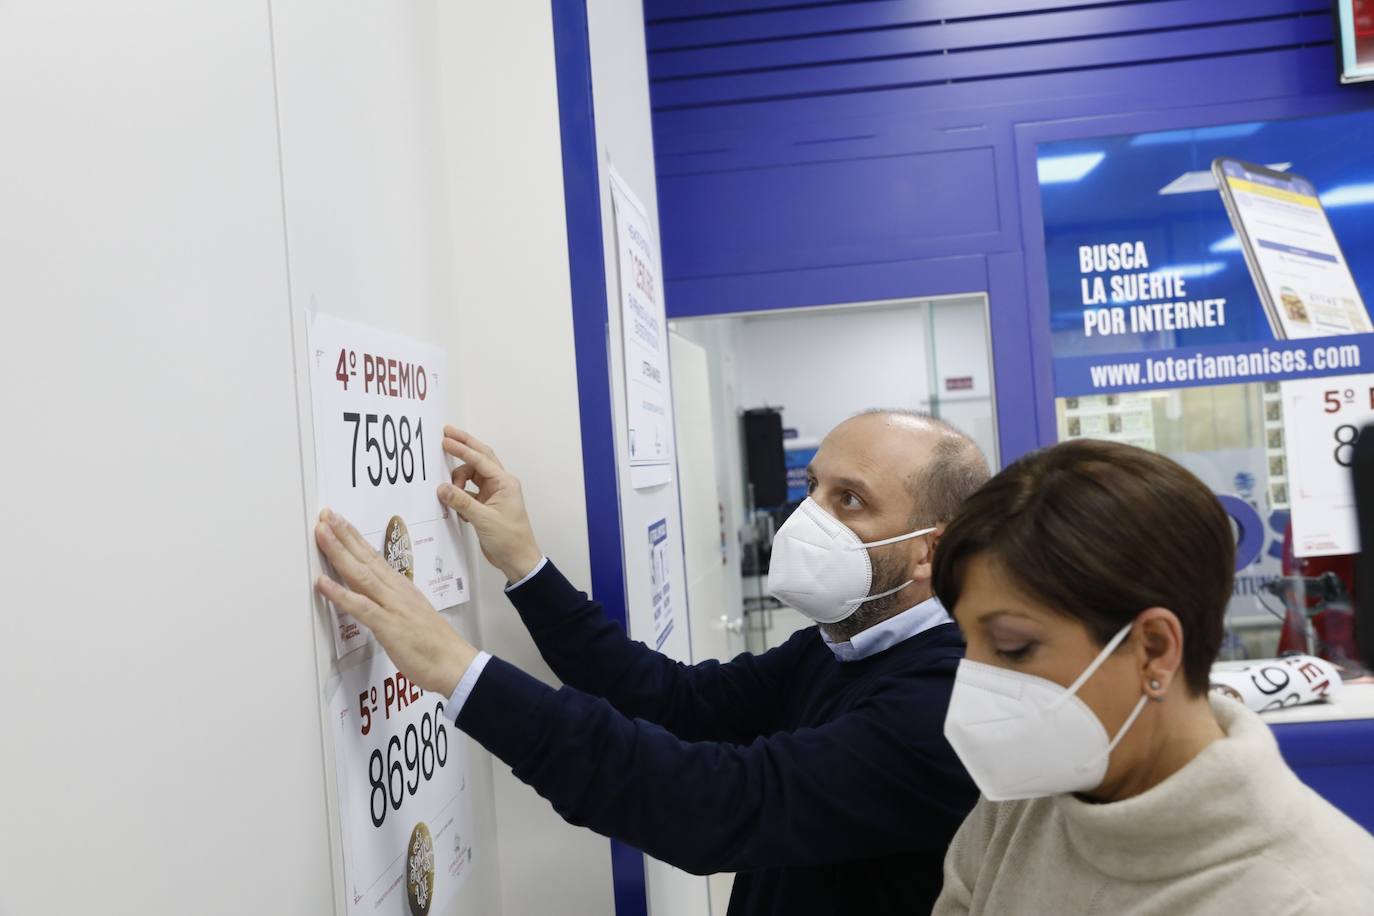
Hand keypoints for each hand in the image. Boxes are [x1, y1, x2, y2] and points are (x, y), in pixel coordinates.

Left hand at [314, 509, 477, 696]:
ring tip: (322, 534)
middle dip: (344, 535)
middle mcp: (396, 591)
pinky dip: (340, 594)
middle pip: (366, 558)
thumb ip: (392, 602)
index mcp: (401, 587)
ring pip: (361, 574)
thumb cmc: (435, 643)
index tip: (339, 522)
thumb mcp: (412, 614)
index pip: (374, 556)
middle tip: (326, 515)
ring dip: (339, 552)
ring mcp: (392, 606)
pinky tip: (323, 583)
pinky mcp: (388, 626)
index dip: (354, 537)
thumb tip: (375, 598)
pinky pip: (361, 606)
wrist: (453, 662)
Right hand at [437, 426, 543, 583]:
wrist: (517, 560)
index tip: (446, 440)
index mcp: (504, 483)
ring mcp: (492, 494)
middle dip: (463, 446)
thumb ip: (462, 502)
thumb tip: (442, 488)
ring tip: (448, 490)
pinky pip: (468, 492)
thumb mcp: (484, 519)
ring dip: (458, 478)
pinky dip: (458, 494)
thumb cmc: (509, 539)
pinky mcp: (485, 506)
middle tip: (446, 434)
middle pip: (479, 459)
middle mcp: (499, 484)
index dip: (462, 449)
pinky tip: (452, 501)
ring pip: (471, 476)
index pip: (480, 460)